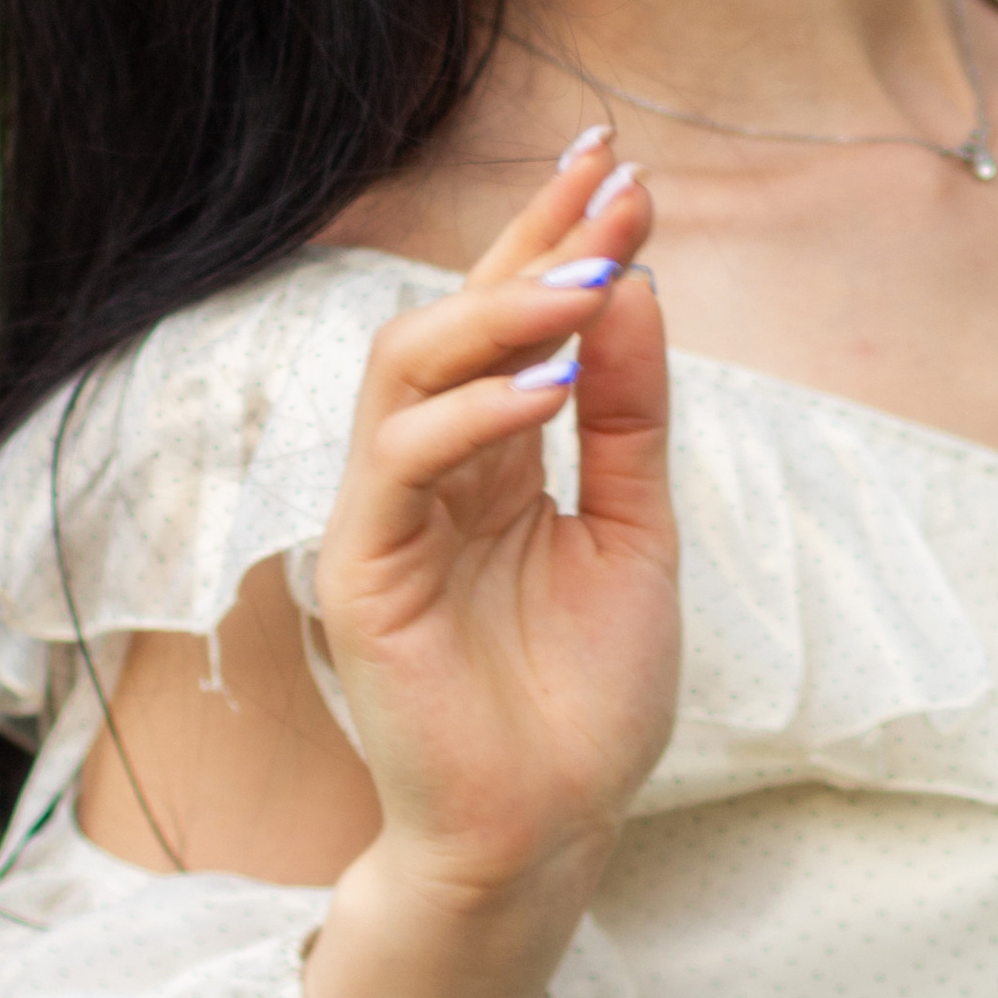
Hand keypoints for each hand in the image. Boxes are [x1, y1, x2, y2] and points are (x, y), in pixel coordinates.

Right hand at [304, 133, 676, 997]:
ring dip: (502, 311)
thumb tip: (633, 283)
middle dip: (531, 242)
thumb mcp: (635, 533)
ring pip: (408, 366)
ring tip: (592, 281)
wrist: (548, 831)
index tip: (622, 167)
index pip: (514, 321)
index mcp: (494, 457)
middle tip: (611, 186)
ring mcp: (387, 514)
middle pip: (456, 317)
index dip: (557, 237)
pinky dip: (471, 413)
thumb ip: (626, 416)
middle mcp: (432, 470)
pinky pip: (397, 461)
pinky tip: (547, 387)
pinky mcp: (362, 571)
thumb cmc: (585, 699)